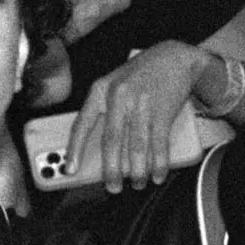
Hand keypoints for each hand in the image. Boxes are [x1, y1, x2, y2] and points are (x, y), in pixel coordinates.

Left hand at [70, 41, 211, 188]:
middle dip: (112, 170)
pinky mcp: (163, 111)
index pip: (82, 123)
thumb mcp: (116, 84)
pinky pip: (158, 144)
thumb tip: (106, 150)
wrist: (175, 57)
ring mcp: (142, 104)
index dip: (74, 148)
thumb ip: (107, 109)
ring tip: (137, 184)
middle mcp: (119, 96)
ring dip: (137, 171)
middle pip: (111, 141)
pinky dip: (158, 163)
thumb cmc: (142, 74)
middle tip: (112, 187)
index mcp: (101, 90)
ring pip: (136, 147)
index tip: (69, 169)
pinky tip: (157, 174)